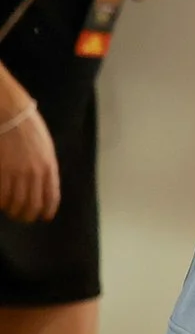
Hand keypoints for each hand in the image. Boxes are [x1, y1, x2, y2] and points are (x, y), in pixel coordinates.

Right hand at [0, 101, 58, 223]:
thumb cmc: (29, 128)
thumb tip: (43, 184)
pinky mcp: (2, 171)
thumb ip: (46, 167)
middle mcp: (35, 173)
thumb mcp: (46, 148)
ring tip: (10, 211)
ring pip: (16, 203)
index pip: (51, 196)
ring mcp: (17, 172)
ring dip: (12, 211)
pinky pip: (1, 195)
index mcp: (49, 167)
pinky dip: (0, 203)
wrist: (13, 115)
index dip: (47, 210)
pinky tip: (0, 203)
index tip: (43, 217)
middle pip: (33, 204)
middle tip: (22, 218)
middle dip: (27, 215)